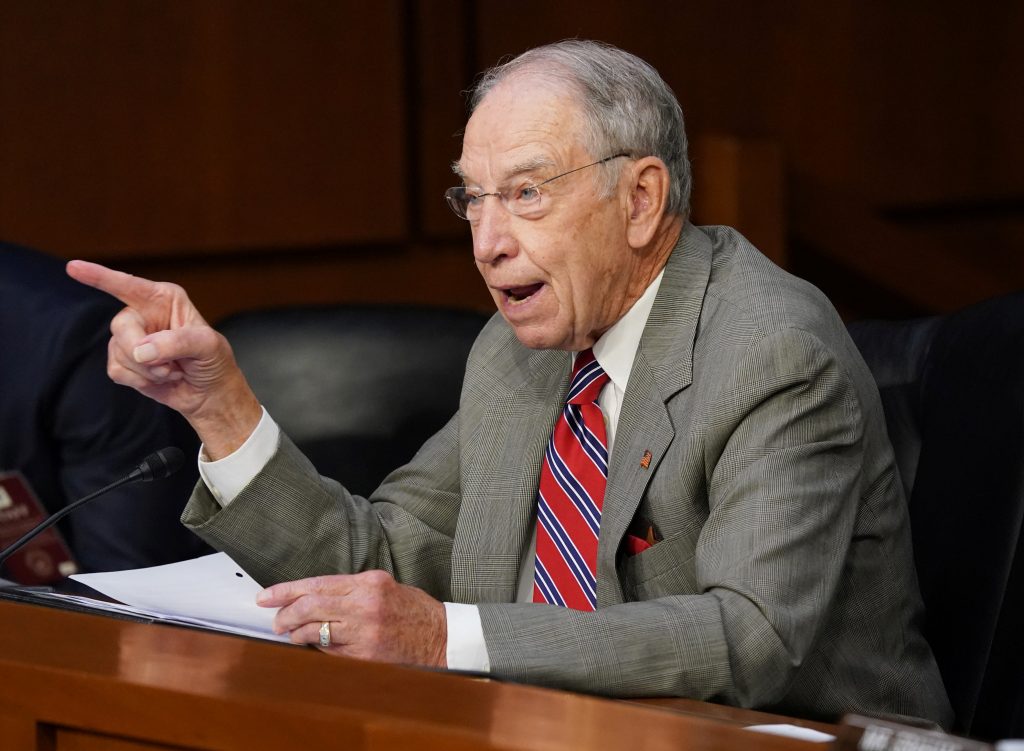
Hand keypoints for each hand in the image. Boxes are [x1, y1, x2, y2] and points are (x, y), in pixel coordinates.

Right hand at [66, 260, 261, 457]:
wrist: (210, 393)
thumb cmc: (213, 362)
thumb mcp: (207, 346)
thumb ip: (177, 343)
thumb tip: (142, 351)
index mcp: (164, 298)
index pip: (128, 285)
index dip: (99, 276)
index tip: (73, 267)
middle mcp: (143, 313)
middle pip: (121, 326)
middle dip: (142, 350)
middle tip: (168, 366)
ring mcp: (131, 338)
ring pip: (118, 352)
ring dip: (148, 370)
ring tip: (172, 370)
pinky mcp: (124, 361)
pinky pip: (117, 370)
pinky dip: (140, 380)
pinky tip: (160, 378)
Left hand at [257, 570, 447, 666]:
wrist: (440, 636)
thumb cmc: (411, 610)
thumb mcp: (383, 586)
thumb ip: (350, 588)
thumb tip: (312, 596)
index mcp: (368, 583)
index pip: (316, 584)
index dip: (285, 590)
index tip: (265, 596)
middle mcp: (364, 605)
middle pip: (309, 607)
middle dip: (285, 615)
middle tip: (276, 621)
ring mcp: (364, 632)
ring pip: (315, 632)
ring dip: (297, 635)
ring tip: (292, 635)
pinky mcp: (365, 655)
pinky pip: (330, 652)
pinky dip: (318, 648)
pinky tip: (316, 645)